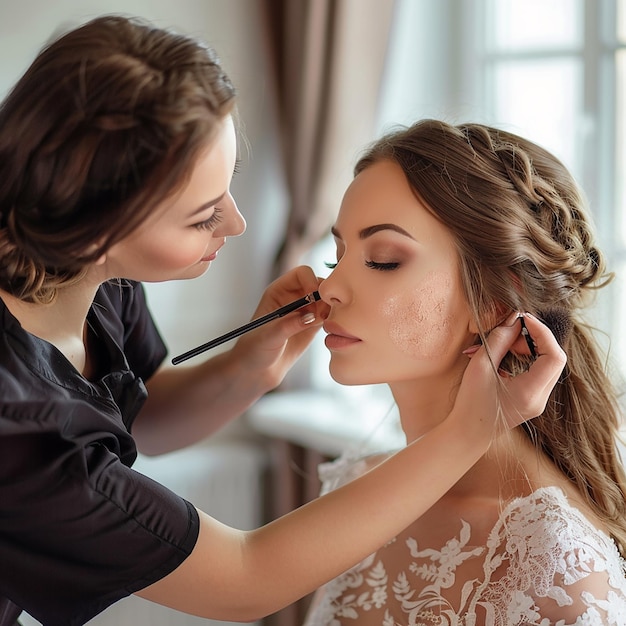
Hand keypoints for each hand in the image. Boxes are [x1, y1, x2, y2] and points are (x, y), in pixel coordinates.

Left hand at [229, 265, 329, 388]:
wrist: (258, 370)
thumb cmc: (255, 349)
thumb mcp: (269, 336)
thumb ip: (288, 324)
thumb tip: (310, 316)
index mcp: (278, 291)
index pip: (301, 273)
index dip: (311, 281)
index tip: (315, 297)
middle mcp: (293, 297)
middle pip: (319, 283)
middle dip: (326, 295)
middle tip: (325, 314)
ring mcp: (305, 310)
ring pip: (327, 299)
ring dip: (332, 308)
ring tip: (326, 324)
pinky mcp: (313, 325)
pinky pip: (329, 314)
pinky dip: (333, 319)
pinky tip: (328, 330)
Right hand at [457, 312, 566, 429]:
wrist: (467, 433)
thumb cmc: (470, 403)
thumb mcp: (480, 367)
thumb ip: (499, 340)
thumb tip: (515, 320)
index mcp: (530, 392)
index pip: (554, 356)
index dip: (542, 332)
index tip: (523, 319)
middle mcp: (540, 398)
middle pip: (554, 358)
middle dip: (534, 338)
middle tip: (510, 331)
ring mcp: (538, 400)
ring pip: (547, 363)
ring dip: (528, 347)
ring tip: (504, 343)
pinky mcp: (532, 399)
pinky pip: (538, 371)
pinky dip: (525, 357)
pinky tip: (505, 354)